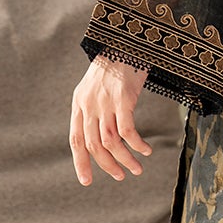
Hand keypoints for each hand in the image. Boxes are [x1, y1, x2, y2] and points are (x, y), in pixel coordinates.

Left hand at [70, 55, 153, 185]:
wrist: (125, 41)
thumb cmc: (114, 65)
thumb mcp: (95, 87)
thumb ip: (93, 109)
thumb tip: (100, 136)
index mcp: (79, 104)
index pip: (76, 140)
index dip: (81, 162)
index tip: (87, 181)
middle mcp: (89, 105)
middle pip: (94, 145)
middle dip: (107, 165)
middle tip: (120, 177)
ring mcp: (105, 102)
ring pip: (111, 142)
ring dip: (124, 159)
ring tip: (136, 170)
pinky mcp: (123, 99)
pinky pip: (128, 131)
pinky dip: (136, 145)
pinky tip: (146, 150)